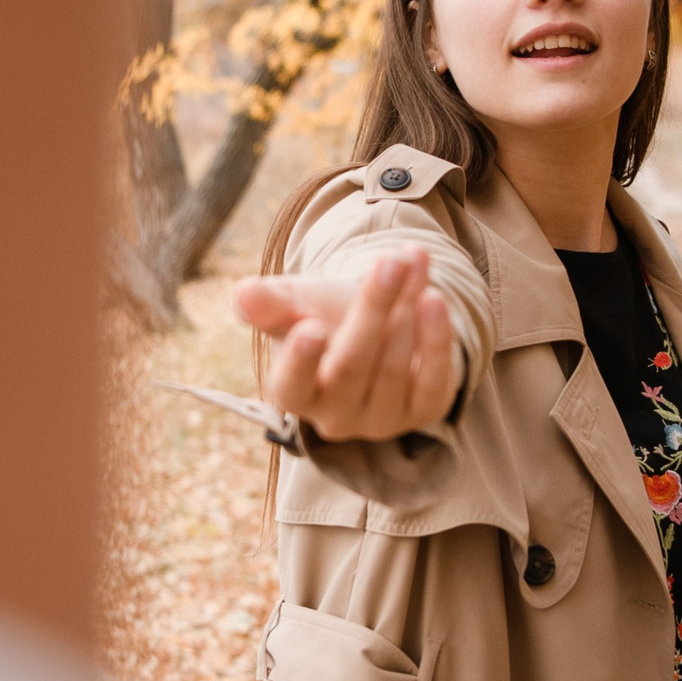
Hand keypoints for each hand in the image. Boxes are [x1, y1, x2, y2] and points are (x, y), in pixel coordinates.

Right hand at [234, 249, 456, 441]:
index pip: (290, 386)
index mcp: (294, 393)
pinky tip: (434, 296)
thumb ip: (268, 302)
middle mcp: (336, 417)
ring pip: (395, 368)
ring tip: (411, 261)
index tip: (311, 328)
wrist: (375, 328)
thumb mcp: (293, 305)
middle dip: (373, 309)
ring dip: (407, 310)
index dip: (300, 361)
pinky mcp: (424, 410)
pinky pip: (436, 381)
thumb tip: (244, 293)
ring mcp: (382, 419)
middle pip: (352, 365)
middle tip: (390, 262)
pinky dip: (438, 338)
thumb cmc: (322, 317)